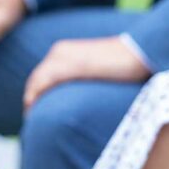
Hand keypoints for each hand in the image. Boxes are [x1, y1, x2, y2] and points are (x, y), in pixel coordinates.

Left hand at [23, 36, 149, 110]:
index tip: (33, 109)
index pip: (41, 73)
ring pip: (36, 81)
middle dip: (30, 97)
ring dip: (30, 99)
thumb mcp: (97, 70)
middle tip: (29, 117)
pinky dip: (36, 96)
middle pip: (35, 78)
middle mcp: (59, 51)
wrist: (139, 52)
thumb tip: (80, 99)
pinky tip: (34, 110)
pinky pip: (45, 82)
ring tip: (31, 118)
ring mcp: (63, 57)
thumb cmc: (125, 64)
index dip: (34, 91)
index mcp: (63, 50)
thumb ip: (83, 79)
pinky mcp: (71, 65)